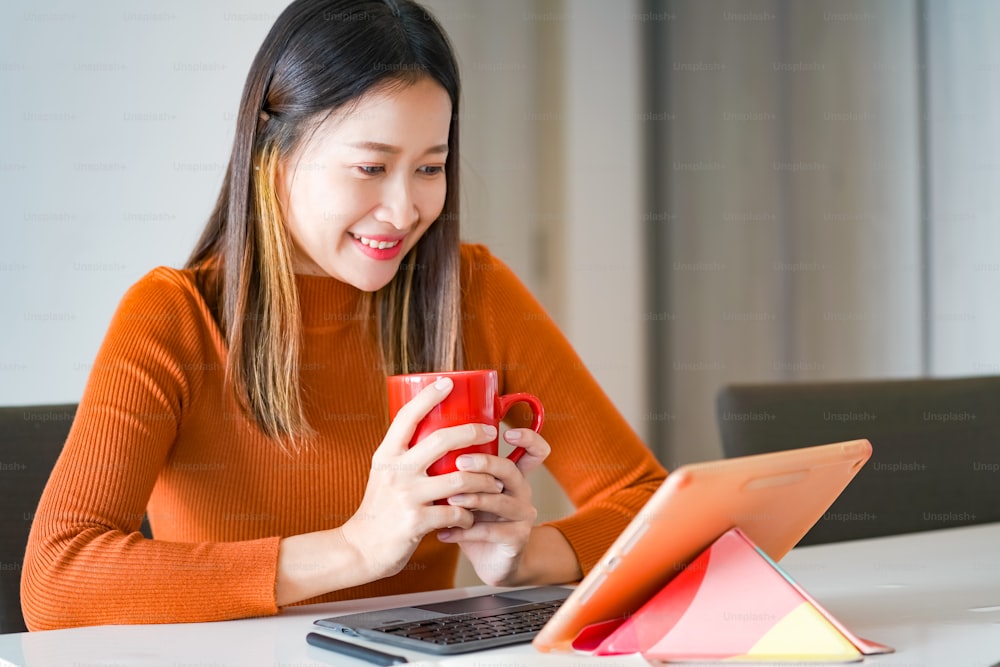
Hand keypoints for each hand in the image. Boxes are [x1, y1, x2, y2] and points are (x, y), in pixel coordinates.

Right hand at [340, 377, 503, 579]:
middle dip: (473, 433)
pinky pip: (457, 513)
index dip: (428, 397)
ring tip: (494, 482)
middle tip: (490, 432)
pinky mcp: (417, 521)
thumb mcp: (384, 474)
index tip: (448, 382)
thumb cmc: (379, 508)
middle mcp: (396, 471)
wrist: (361, 547)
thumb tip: (435, 431)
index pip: (407, 417)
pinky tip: (471, 517)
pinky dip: (470, 515)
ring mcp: (407, 496)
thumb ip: (405, 455)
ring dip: (483, 481)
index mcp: (387, 455)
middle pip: (442, 440)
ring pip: (460, 480)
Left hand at [436, 427, 550, 585]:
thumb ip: (459, 472)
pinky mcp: (517, 538)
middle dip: (485, 464)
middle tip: (460, 462)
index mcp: (513, 475)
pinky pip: (490, 531)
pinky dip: (464, 531)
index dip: (528, 438)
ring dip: (472, 499)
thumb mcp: (469, 492)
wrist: (491, 562)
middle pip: (510, 470)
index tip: (506, 432)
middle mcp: (522, 491)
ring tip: (448, 500)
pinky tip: (443, 533)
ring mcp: (523, 515)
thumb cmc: (475, 520)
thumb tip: (425, 445)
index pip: (534, 451)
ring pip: (499, 501)